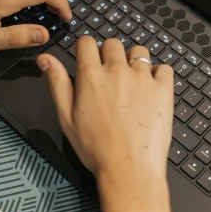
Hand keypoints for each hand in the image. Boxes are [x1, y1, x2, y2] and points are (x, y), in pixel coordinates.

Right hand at [37, 37, 173, 179]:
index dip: (86, 49)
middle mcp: (117, 71)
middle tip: (110, 77)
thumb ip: (57, 83)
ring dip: (134, 62)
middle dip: (109, 55)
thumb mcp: (66, 117)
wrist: (129, 169)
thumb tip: (45, 59)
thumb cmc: (97, 149)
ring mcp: (142, 78)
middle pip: (113, 44)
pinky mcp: (163, 89)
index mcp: (91, 76)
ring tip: (131, 83)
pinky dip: (158, 74)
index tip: (89, 59)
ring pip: (139, 52)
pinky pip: (164, 68)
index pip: (87, 42)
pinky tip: (151, 90)